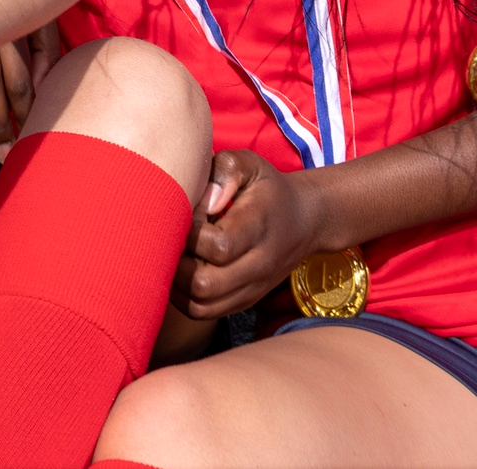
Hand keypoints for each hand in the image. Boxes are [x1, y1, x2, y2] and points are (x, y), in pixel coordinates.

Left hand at [172, 150, 320, 319]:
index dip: (190, 233)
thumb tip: (204, 203)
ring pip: (200, 305)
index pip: (218, 245)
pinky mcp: (243, 301)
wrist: (305, 219)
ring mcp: (252, 288)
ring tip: (173, 255)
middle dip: (176, 263)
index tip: (184, 214)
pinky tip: (180, 270)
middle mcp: (259, 264)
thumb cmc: (267, 188)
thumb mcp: (250, 164)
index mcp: (259, 226)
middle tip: (171, 239)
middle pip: (205, 285)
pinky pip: (203, 312)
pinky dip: (182, 297)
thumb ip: (225, 172)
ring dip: (176, 284)